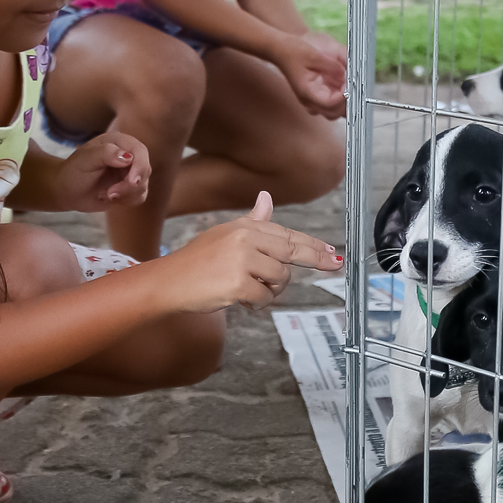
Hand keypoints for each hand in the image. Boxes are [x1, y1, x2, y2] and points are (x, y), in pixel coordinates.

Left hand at [59, 132, 149, 211]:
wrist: (66, 191)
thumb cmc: (73, 172)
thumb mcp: (85, 159)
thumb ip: (106, 153)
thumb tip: (128, 157)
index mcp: (118, 142)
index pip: (140, 151)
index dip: (140, 166)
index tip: (132, 182)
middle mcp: (127, 155)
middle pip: (144, 170)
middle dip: (130, 186)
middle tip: (111, 194)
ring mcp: (130, 172)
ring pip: (142, 185)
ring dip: (126, 194)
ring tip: (105, 194)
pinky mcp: (129, 188)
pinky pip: (139, 196)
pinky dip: (126, 200)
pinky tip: (109, 197)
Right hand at [161, 192, 341, 312]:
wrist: (167, 281)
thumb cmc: (196, 262)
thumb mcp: (225, 235)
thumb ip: (252, 221)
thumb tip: (267, 199)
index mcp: (244, 227)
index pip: (287, 234)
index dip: (313, 244)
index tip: (331, 252)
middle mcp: (245, 239)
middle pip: (292, 251)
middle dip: (315, 259)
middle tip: (334, 265)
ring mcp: (242, 260)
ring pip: (280, 279)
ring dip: (270, 291)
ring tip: (248, 290)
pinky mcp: (238, 283)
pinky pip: (265, 297)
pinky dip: (257, 304)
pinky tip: (241, 301)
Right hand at [276, 32, 347, 119]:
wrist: (285, 49)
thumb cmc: (295, 51)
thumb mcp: (315, 54)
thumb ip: (332, 64)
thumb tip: (348, 73)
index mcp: (307, 91)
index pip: (329, 103)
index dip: (344, 96)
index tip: (351, 84)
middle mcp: (311, 101)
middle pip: (335, 113)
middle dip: (348, 101)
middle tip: (356, 85)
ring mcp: (316, 101)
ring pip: (337, 112)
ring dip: (348, 102)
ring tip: (354, 85)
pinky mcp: (321, 97)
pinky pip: (337, 106)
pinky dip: (346, 99)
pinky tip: (349, 86)